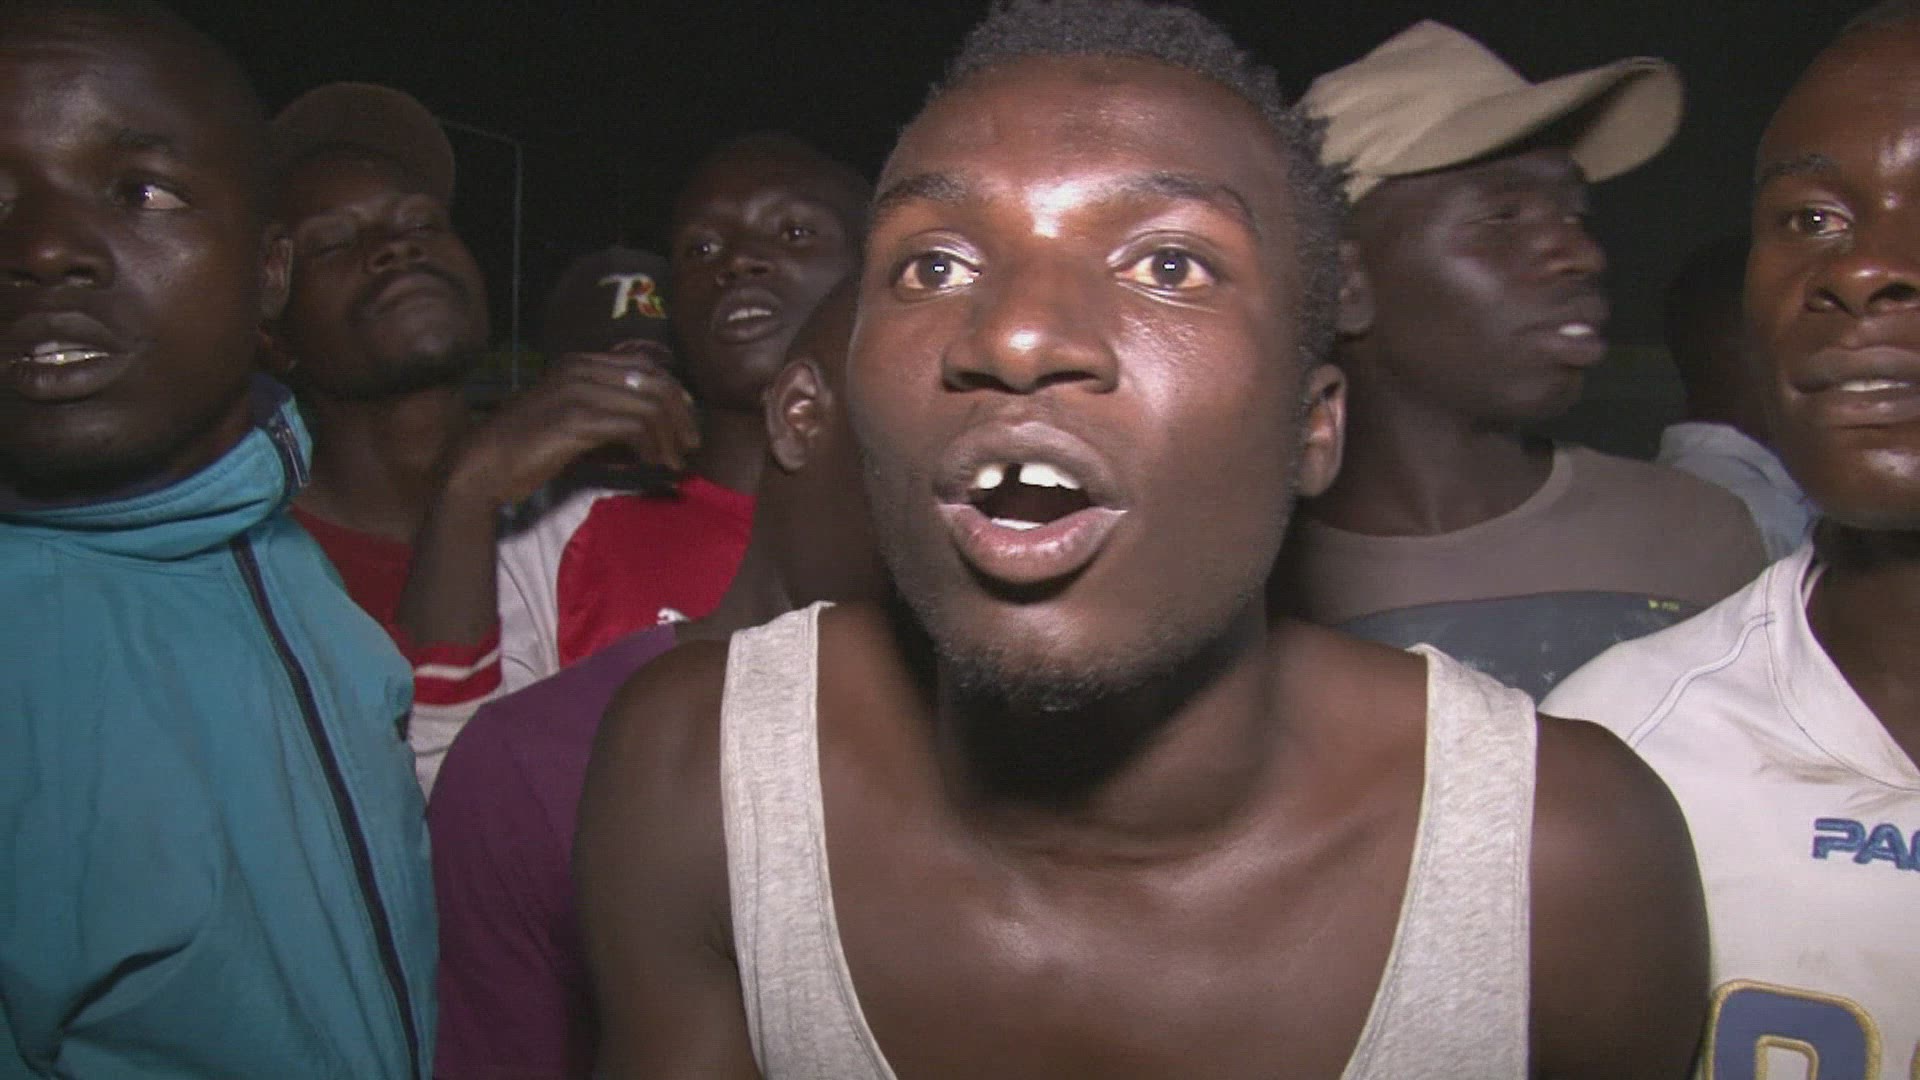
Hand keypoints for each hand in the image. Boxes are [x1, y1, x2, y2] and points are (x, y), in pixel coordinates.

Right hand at [446, 347, 699, 508]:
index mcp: (579, 364)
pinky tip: (654, 465)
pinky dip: (652, 448)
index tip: (686, 424)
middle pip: (655, 381)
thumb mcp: (572, 422)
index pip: (645, 367)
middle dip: (681, 415)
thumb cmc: (526, 449)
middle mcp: (581, 369)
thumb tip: (651, 431)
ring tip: (675, 462)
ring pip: (650, 404)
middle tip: (691, 445)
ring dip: (670, 437)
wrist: (482, 463)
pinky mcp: (576, 418)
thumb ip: (606, 416)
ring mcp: (578, 390)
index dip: (675, 395)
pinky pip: (634, 426)